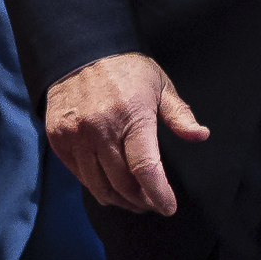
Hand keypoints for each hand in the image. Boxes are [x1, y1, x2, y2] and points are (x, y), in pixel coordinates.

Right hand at [43, 52, 206, 216]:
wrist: (79, 52)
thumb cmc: (125, 69)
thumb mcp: (159, 85)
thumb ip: (179, 115)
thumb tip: (201, 135)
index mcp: (132, 116)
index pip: (146, 168)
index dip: (159, 194)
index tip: (168, 207)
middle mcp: (101, 130)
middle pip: (122, 183)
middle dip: (141, 200)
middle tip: (151, 203)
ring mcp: (76, 136)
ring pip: (98, 185)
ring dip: (119, 200)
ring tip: (132, 201)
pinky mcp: (59, 139)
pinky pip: (79, 175)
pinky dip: (96, 186)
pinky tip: (109, 186)